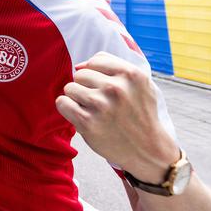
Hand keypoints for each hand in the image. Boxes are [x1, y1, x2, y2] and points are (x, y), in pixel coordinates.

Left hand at [56, 52, 178, 181]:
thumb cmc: (140, 114)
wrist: (148, 150)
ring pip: (70, 87)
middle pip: (80, 74)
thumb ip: (114, 66)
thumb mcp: (141, 84)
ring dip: (76, 98)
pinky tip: (80, 115)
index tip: (105, 88)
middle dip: (86, 86)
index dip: (96, 74)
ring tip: (92, 109)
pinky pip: (62, 103)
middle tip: (99, 102)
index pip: (96, 60)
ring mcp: (101, 105)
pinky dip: (67, 108)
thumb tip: (79, 65)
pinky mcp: (87, 122)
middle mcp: (116, 88)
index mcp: (131, 75)